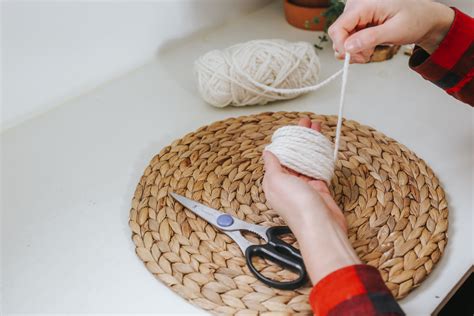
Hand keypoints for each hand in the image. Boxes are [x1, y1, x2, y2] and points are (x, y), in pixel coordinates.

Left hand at [263, 118, 345, 232]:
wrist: (320, 225)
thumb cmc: (297, 207)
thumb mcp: (276, 181)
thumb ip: (272, 166)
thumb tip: (267, 152)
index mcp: (274, 181)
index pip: (278, 156)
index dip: (285, 141)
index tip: (292, 128)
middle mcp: (288, 183)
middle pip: (294, 155)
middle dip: (300, 138)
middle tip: (307, 123)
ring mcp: (305, 186)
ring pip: (307, 159)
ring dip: (312, 144)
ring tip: (317, 128)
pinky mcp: (320, 188)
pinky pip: (319, 168)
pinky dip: (321, 156)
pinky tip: (323, 146)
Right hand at [328, 0, 454, 62]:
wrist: (424, 18)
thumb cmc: (415, 20)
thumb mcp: (395, 31)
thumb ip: (370, 38)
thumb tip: (348, 47)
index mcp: (364, 4)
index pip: (337, 28)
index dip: (342, 46)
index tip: (354, 57)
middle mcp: (356, 7)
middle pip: (338, 34)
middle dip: (349, 50)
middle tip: (366, 56)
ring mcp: (355, 14)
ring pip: (341, 38)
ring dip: (353, 50)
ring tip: (370, 51)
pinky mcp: (357, 22)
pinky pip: (347, 38)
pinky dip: (356, 48)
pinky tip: (368, 48)